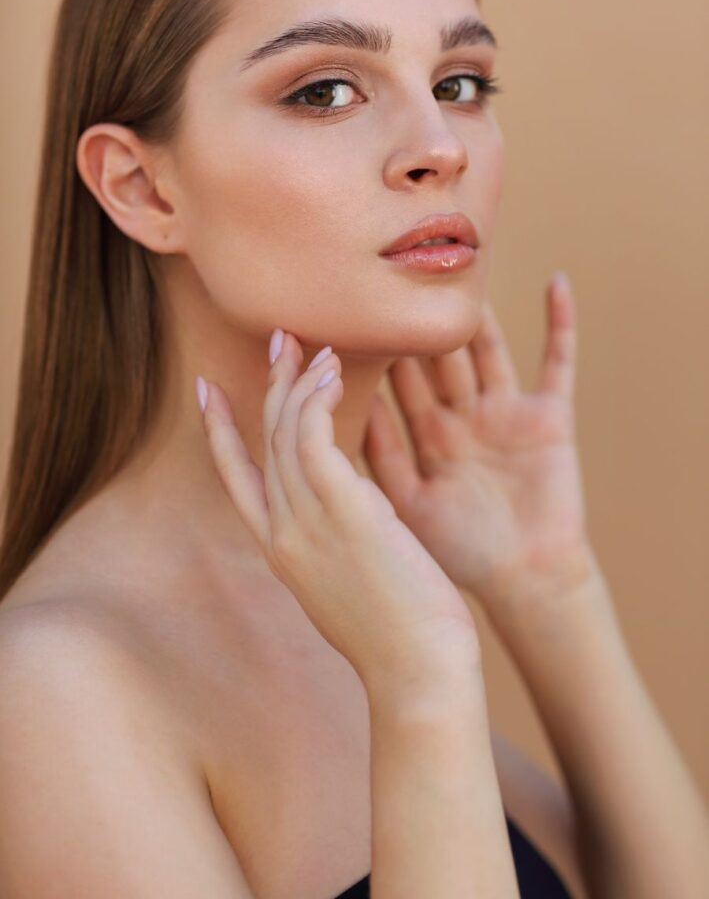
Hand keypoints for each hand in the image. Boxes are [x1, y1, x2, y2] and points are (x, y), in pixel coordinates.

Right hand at [197, 330, 479, 696]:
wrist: (418, 673)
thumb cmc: (398, 633)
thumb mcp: (350, 582)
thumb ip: (338, 539)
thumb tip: (355, 508)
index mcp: (281, 551)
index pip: (236, 479)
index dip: (220, 431)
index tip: (208, 390)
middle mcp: (283, 533)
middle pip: (262, 442)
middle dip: (267, 385)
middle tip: (281, 339)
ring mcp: (307, 523)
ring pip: (285, 432)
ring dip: (297, 382)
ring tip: (316, 347)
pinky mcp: (343, 511)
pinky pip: (315, 437)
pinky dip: (318, 398)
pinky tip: (332, 372)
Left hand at [363, 274, 600, 615]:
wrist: (526, 584)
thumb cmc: (459, 553)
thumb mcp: (407, 502)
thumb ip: (377, 456)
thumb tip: (333, 414)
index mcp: (427, 435)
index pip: (397, 381)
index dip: (376, 349)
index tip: (345, 311)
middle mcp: (464, 417)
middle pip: (437, 356)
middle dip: (416, 321)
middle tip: (389, 272)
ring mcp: (507, 414)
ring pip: (486, 350)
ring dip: (473, 314)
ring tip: (456, 266)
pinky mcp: (549, 419)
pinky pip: (558, 363)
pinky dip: (560, 324)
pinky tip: (556, 283)